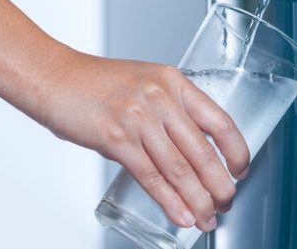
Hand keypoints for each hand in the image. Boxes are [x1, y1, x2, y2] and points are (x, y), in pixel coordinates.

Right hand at [34, 49, 250, 231]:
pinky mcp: (117, 139)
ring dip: (198, 200)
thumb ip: (170, 110)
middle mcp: (161, 98)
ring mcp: (139, 118)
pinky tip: (181, 215)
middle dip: (220, 185)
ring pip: (180, 169)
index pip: (220, 121)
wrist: (55, 78)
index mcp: (174, 82)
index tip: (241, 170)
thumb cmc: (95, 83)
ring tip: (207, 217)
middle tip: (226, 203)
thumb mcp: (145, 84)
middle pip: (203, 151)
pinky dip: (170, 201)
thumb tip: (191, 149)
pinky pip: (152, 177)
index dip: (236, 151)